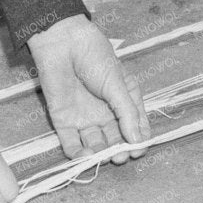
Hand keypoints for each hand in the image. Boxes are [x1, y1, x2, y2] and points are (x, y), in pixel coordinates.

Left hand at [26, 14, 150, 162]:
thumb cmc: (96, 57)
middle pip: (115, 138)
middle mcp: (105, 112)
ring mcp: (84, 118)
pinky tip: (86, 156)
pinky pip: (71, 143)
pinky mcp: (63, 121)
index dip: (138, 140)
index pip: (135, 125)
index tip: (138, 150)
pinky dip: (78, 153)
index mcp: (124, 100)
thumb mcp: (118, 84)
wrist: (63, 45)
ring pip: (95, 144)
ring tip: (105, 157)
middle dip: (119, 149)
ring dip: (100, 154)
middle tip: (121, 157)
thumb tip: (137, 139)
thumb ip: (126, 112)